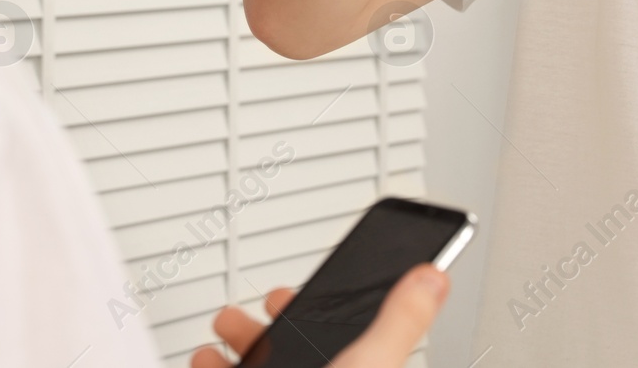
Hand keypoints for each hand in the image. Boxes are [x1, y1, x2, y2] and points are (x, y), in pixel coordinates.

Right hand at [191, 264, 448, 367]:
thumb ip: (400, 324)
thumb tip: (433, 278)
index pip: (344, 343)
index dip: (313, 312)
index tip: (286, 294)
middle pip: (294, 359)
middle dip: (259, 330)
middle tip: (239, 318)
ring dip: (232, 356)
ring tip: (211, 346)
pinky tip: (203, 365)